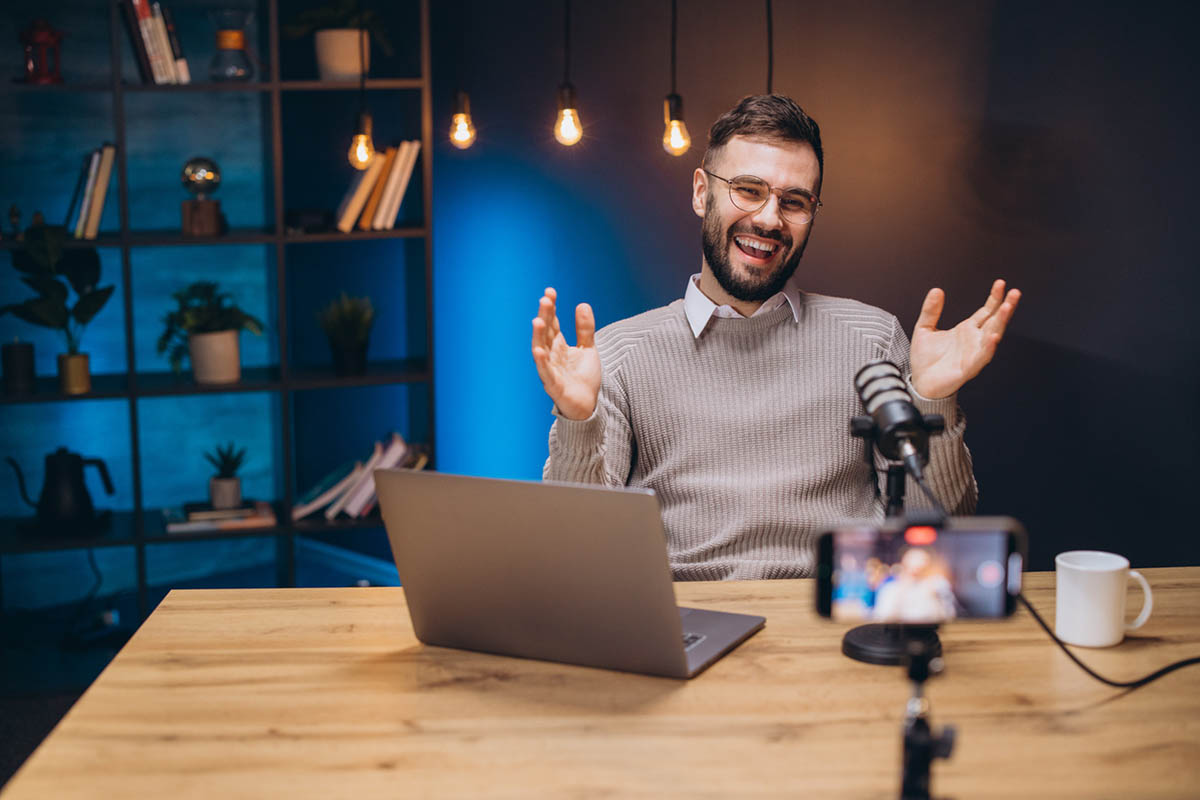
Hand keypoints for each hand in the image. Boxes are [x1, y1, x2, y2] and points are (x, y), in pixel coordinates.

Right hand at [531, 287, 601, 419]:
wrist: (588, 406)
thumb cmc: (583, 378)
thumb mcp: (588, 349)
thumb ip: (585, 329)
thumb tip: (582, 304)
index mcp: (559, 346)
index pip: (552, 323)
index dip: (551, 308)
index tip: (550, 291)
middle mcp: (551, 356)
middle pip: (546, 333)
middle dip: (545, 316)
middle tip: (545, 300)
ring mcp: (551, 370)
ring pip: (541, 350)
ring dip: (538, 336)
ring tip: (538, 320)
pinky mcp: (554, 386)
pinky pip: (545, 372)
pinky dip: (541, 361)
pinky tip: (539, 350)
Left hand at [909, 279, 1020, 398]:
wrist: (920, 383)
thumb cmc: (925, 360)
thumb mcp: (924, 329)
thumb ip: (931, 311)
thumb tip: (936, 290)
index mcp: (966, 330)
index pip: (986, 311)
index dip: (994, 298)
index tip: (1001, 283)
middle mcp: (974, 340)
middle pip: (995, 321)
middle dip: (1006, 306)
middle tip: (1015, 293)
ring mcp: (974, 354)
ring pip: (993, 336)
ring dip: (1001, 322)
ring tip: (1007, 308)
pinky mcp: (969, 368)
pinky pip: (982, 357)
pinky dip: (988, 347)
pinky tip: (993, 337)